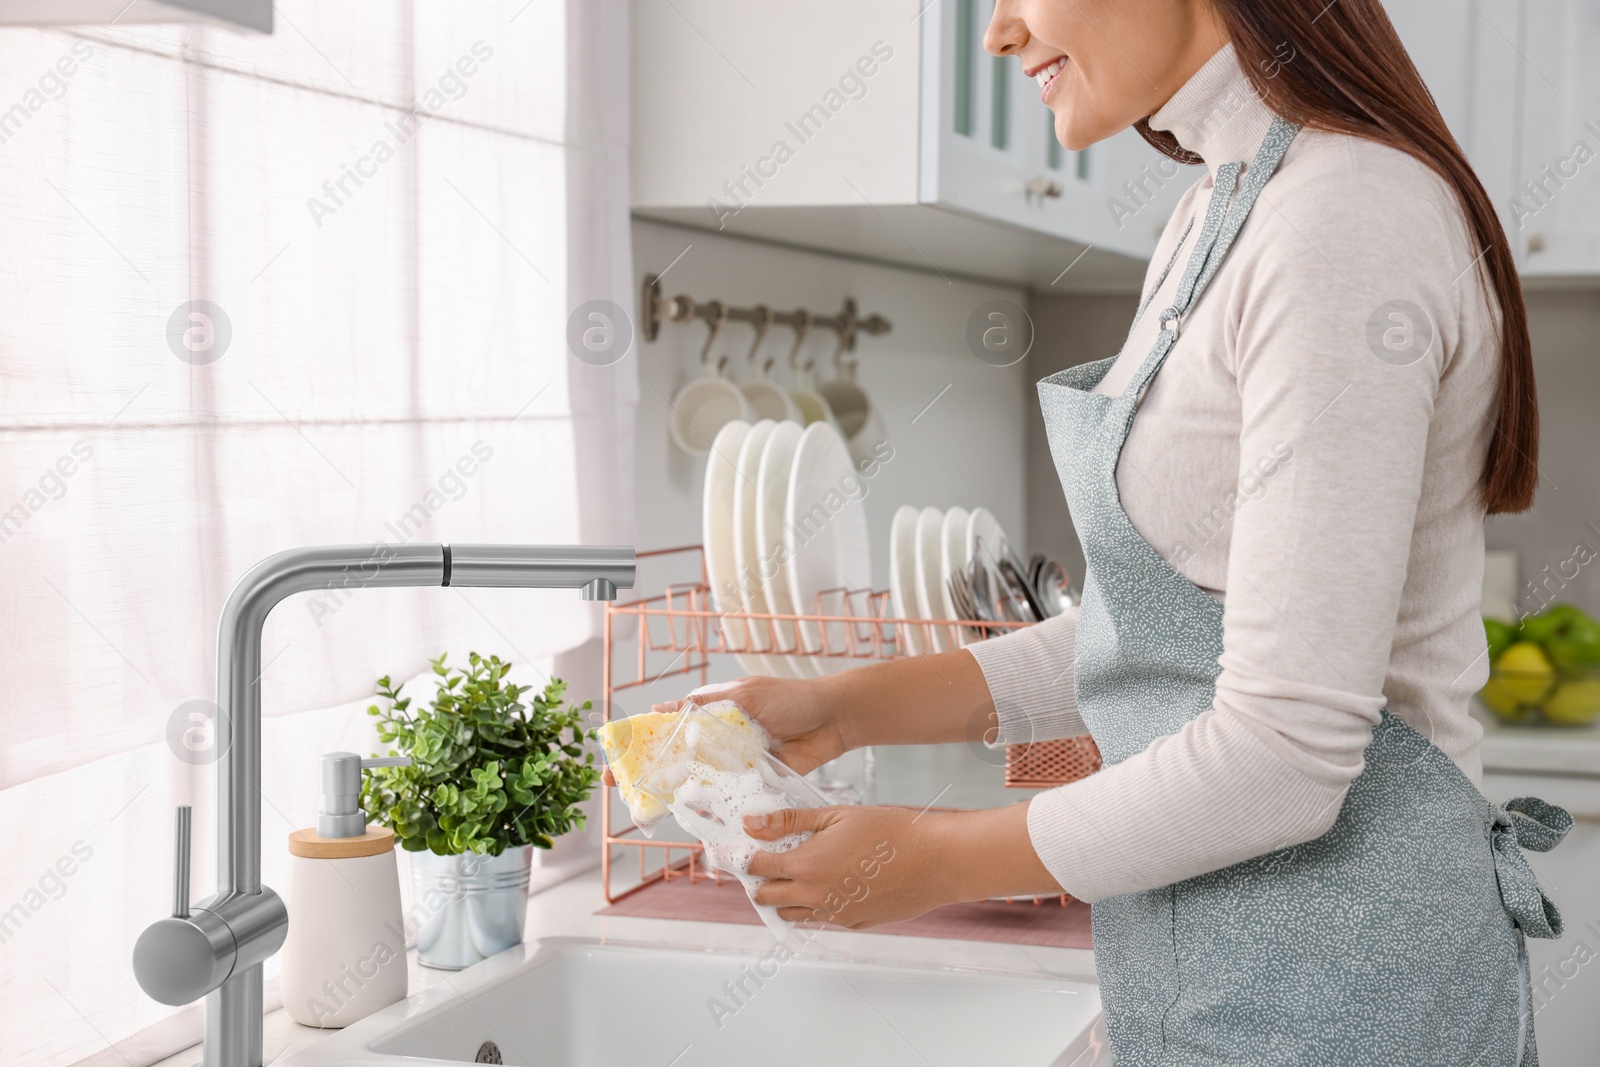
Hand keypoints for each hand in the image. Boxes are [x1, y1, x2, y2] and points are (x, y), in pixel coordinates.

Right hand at [600, 675, 851, 787]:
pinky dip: (713, 809)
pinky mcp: (752, 782)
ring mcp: (733, 763)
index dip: (640, 743)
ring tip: (651, 810)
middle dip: (648, 775)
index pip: (667, 727)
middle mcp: (717, 739)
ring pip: (699, 782)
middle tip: (622, 791)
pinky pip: (728, 798)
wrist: (833, 720)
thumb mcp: (746, 695)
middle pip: (676, 759)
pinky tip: (695, 822)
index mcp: (710, 712)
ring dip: (677, 795)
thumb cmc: (790, 699)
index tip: (615, 759)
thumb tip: (662, 709)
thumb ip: (707, 706)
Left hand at [743, 802, 1062, 927]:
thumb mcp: (836, 815)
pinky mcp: (855, 923)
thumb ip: (790, 821)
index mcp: (806, 866)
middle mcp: (815, 897)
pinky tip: (833, 880)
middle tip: (767, 859)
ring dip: (786, 895)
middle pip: (766, 897)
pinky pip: (823, 918)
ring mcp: (834, 915)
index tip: (739, 848)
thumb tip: (750, 823)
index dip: (745, 856)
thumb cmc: (891, 831)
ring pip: (792, 913)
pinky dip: (817, 903)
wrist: (937, 861)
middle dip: (760, 880)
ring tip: (799, 870)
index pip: (757, 868)